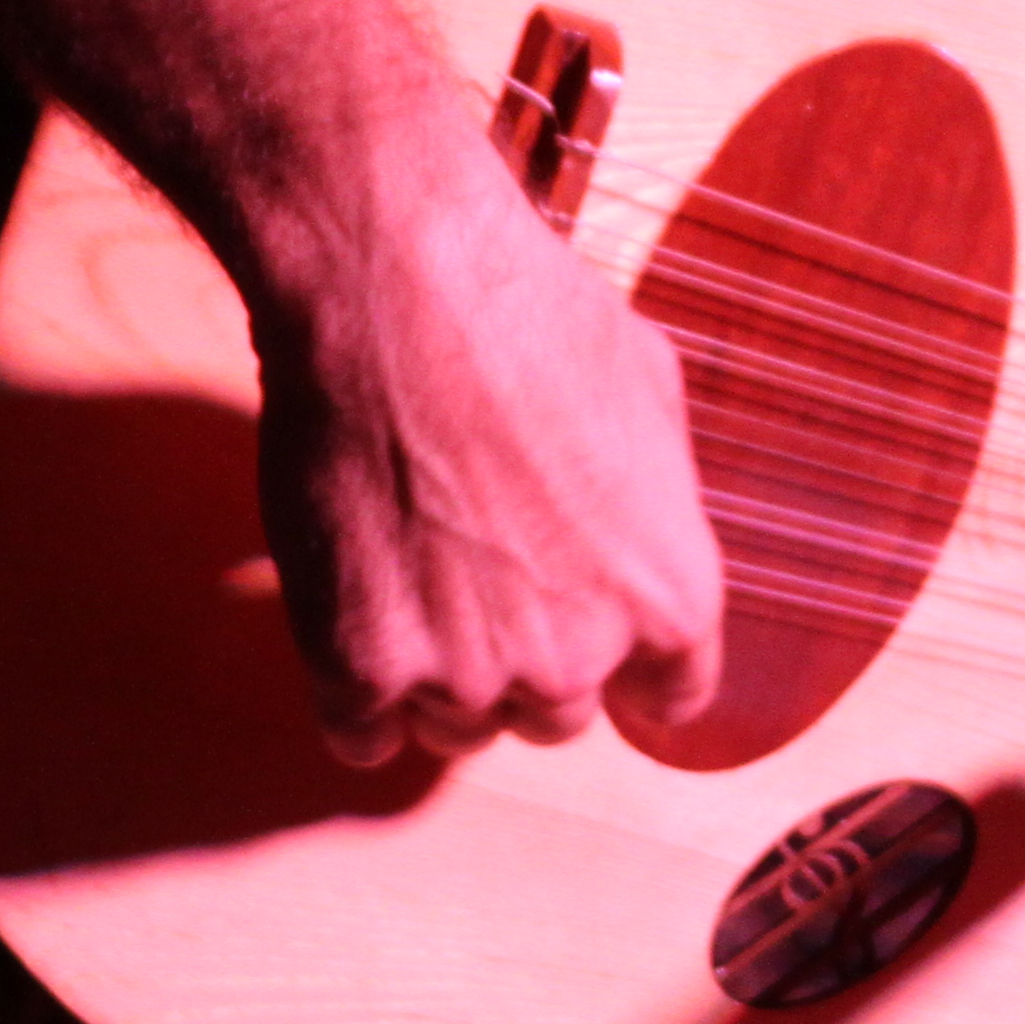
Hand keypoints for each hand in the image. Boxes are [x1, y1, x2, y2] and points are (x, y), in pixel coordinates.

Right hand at [249, 137, 724, 763]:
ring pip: (458, 726)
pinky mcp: (360, 669)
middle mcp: (580, 655)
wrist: (400, 289)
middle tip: (479, 578)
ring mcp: (468, 673)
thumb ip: (658, 501)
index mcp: (673, 596)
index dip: (628, 666)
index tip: (589, 638)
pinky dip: (354, 693)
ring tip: (410, 574)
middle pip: (556, 715)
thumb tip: (646, 534)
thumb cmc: (532, 317)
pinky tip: (351, 623)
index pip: (672, 694)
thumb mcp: (652, 396)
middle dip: (525, 661)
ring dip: (437, 676)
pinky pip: (362, 734)